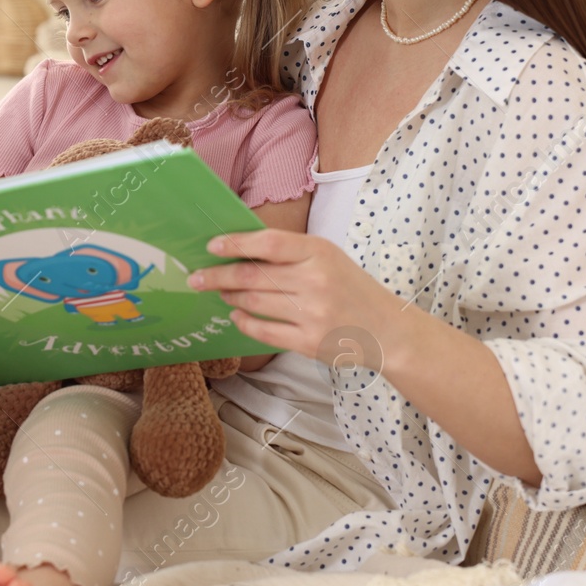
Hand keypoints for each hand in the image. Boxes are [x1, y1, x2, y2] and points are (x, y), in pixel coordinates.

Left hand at [188, 229, 402, 364]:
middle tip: (196, 277)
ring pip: (254, 303)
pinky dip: (244, 323)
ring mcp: (311, 314)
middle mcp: (315, 281)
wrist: (388, 331)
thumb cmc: (352, 289)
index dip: (236, 243)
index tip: (212, 246)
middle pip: (252, 276)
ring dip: (230, 297)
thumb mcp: (329, 259)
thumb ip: (291, 253)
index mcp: (320, 252)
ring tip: (219, 293)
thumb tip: (240, 251)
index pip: (268, 243)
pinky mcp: (308, 342)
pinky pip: (263, 331)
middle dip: (217, 276)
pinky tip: (237, 316)